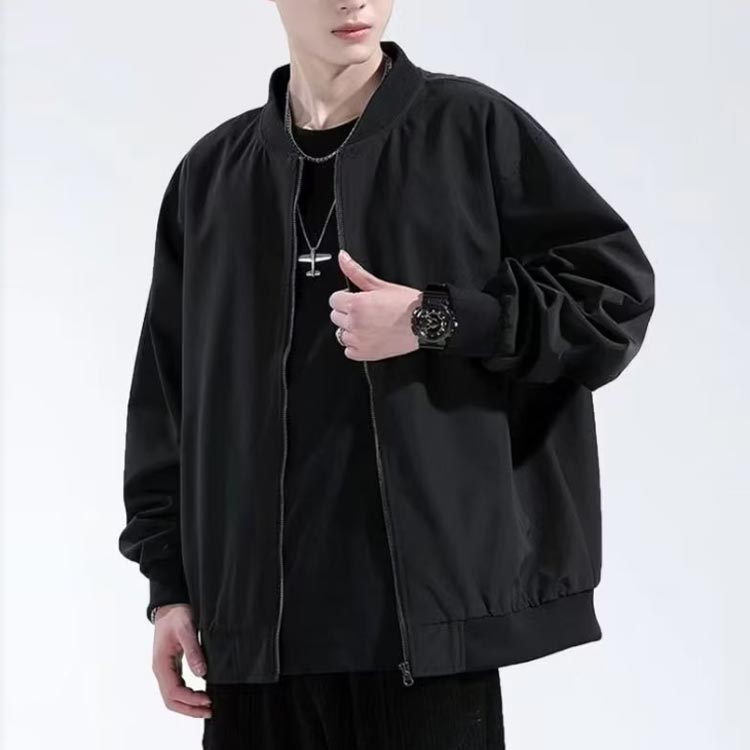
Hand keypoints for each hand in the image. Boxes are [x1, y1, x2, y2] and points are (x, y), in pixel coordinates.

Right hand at [152, 603, 211, 718]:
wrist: (170, 606)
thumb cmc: (176, 615)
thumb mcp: (186, 629)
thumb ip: (193, 650)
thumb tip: (202, 673)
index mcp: (161, 664)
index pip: (174, 692)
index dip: (191, 699)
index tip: (208, 700)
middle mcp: (161, 670)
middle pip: (171, 700)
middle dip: (189, 709)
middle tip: (210, 711)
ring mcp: (165, 670)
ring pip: (173, 697)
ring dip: (189, 705)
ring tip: (208, 707)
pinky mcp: (172, 667)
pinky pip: (177, 688)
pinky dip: (188, 696)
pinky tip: (201, 695)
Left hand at [329, 249, 421, 360]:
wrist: (424, 323)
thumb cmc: (406, 305)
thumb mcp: (380, 284)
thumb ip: (356, 272)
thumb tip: (342, 258)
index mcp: (356, 304)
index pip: (334, 299)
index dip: (345, 297)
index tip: (357, 299)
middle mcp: (354, 323)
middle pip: (335, 316)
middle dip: (347, 312)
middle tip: (366, 311)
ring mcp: (358, 341)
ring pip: (341, 333)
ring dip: (351, 329)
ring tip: (369, 325)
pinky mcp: (364, 354)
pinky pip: (348, 351)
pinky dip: (356, 346)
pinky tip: (369, 337)